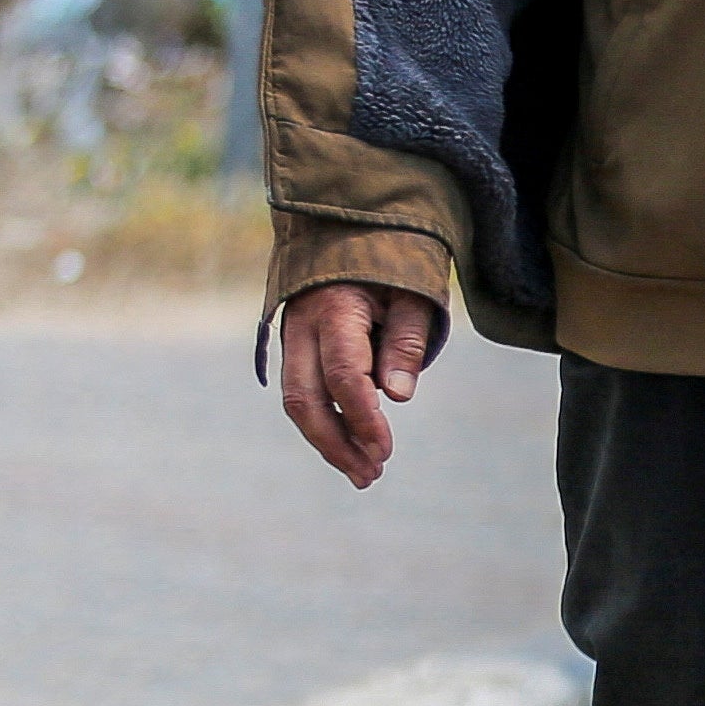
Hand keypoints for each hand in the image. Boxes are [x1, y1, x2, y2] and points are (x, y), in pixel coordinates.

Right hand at [279, 280, 445, 487]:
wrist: (348, 229)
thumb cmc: (392, 260)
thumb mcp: (413, 294)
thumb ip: (406, 342)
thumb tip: (398, 396)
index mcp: (335, 310)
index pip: (344, 375)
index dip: (364, 418)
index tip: (385, 451)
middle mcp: (302, 327)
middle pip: (305, 399)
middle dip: (336, 444)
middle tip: (371, 476)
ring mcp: (292, 338)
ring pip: (298, 401)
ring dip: (328, 442)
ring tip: (365, 474)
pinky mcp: (295, 348)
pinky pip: (302, 392)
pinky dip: (324, 422)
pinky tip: (350, 446)